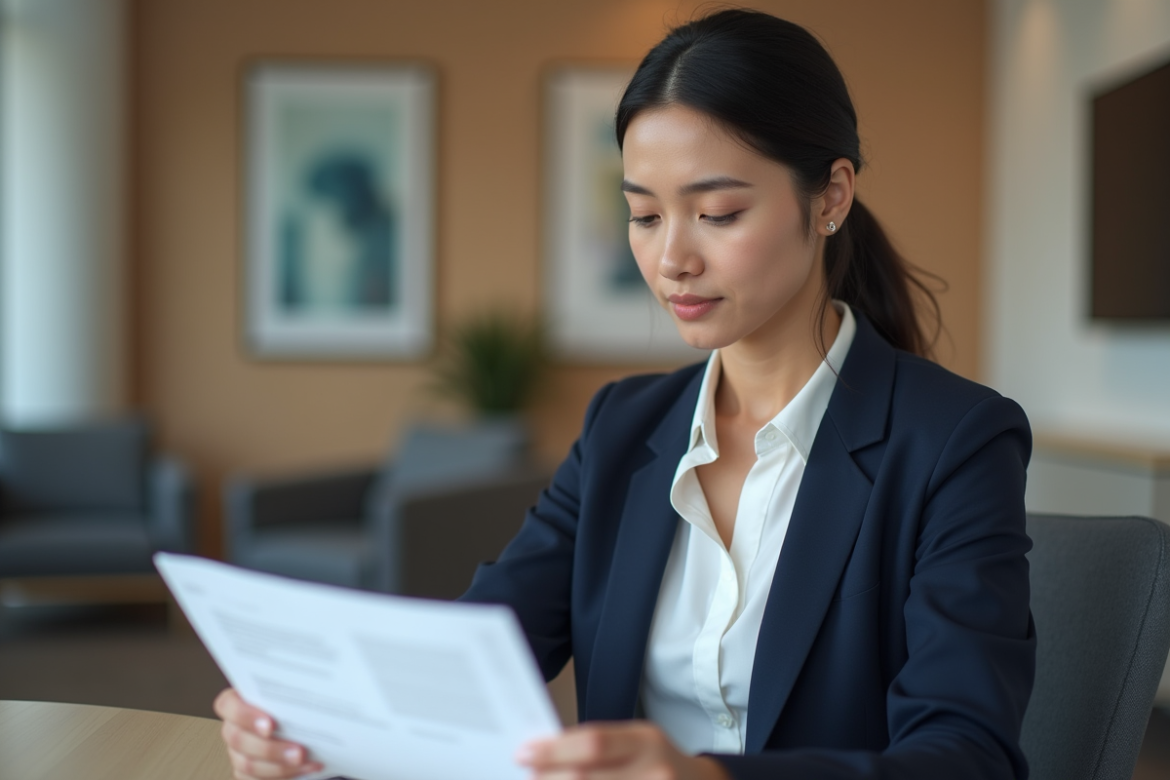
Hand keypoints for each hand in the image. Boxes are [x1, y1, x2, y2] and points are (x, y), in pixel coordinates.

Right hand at [213, 688, 323, 778]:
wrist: (307, 725)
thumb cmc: (296, 705)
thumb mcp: (293, 695)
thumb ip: (292, 695)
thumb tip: (311, 696)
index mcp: (239, 701)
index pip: (227, 705)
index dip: (245, 716)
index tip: (270, 725)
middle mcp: (234, 728)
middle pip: (238, 739)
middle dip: (271, 749)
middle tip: (299, 752)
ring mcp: (238, 753)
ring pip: (248, 764)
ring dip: (280, 766)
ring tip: (306, 762)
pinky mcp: (246, 773)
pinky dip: (283, 777)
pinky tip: (304, 770)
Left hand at [517, 720, 730, 779]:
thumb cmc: (659, 764)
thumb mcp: (637, 743)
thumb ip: (599, 747)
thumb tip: (545, 755)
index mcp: (647, 742)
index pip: (593, 742)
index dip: (554, 750)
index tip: (523, 753)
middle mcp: (655, 772)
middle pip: (587, 778)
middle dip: (549, 778)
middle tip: (527, 776)